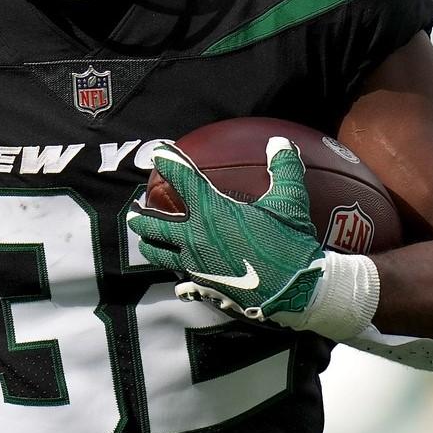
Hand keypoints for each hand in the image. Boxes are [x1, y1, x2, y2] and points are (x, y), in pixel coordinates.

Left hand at [128, 137, 323, 321]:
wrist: (297, 290)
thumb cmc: (291, 242)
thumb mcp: (290, 201)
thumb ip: (283, 168)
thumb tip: (281, 142)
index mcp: (212, 212)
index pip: (182, 179)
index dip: (169, 162)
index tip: (160, 153)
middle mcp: (195, 238)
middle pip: (155, 224)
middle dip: (141, 215)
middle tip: (134, 209)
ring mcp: (196, 265)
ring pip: (160, 254)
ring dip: (149, 245)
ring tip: (144, 241)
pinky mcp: (204, 287)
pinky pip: (183, 280)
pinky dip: (178, 277)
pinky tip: (178, 280)